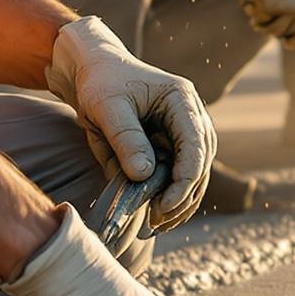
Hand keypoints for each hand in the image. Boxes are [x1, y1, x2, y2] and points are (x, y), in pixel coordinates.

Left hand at [45, 17, 214, 231]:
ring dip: (182, 200)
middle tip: (157, 221)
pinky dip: (170, 194)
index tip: (164, 205)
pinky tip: (157, 213)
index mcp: (181, 99)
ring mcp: (184, 129)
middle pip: (201, 163)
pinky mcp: (171, 143)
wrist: (93, 71)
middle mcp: (191, 115)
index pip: (196, 145)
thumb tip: (144, 176)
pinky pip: (178, 172)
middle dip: (183, 196)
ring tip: (159, 224)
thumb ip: (126, 139)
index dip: (184, 179)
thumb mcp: (107, 107)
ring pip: (196, 172)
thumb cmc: (100, 82)